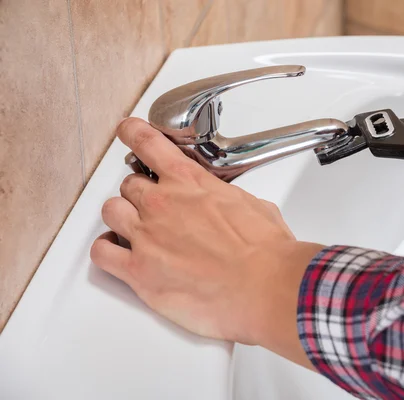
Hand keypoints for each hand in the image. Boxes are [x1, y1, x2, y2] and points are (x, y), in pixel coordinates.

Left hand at [90, 118, 322, 365]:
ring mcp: (146, 237)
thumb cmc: (265, 252)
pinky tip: (117, 252)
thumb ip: (229, 199)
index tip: (128, 132)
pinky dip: (106, 250)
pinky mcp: (138, 271)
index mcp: (189, 182)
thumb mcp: (254, 205)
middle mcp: (161, 204)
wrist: (264, 287)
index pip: (147, 143)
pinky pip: (101, 252)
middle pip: (129, 185)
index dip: (132, 133)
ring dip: (121, 218)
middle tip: (154, 207)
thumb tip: (230, 206)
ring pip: (110, 211)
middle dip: (140, 194)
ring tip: (135, 229)